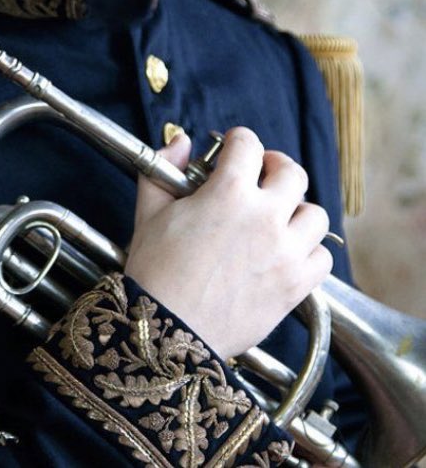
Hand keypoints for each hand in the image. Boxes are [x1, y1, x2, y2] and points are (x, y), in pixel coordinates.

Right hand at [124, 127, 332, 358]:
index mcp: (228, 192)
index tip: (231, 149)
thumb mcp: (149, 210)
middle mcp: (265, 217)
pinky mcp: (296, 285)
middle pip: (292, 173)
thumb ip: (164, 168)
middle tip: (261, 174)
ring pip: (315, 214)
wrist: (169, 330)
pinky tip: (288, 252)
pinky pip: (322, 258)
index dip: (237, 140)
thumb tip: (180, 142)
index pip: (248, 144)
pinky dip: (310, 251)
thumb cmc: (155, 270)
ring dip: (297, 209)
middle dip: (275, 166)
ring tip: (278, 216)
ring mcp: (286, 252)